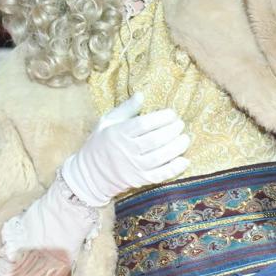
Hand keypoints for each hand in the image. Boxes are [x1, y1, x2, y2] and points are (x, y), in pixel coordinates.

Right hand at [60, 94, 190, 206]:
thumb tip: (141, 95)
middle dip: (172, 131)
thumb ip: (125, 109)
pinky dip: (174, 169)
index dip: (161, 118)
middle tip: (180, 124)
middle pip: (155, 140)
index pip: (143, 124)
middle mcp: (127, 150)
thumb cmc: (100, 143)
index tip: (171, 114)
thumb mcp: (107, 122)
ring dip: (176, 147)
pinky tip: (184, 160)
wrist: (90, 174)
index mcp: (118, 133)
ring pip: (160, 157)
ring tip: (185, 138)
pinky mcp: (140, 180)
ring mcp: (134, 167)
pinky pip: (160, 175)